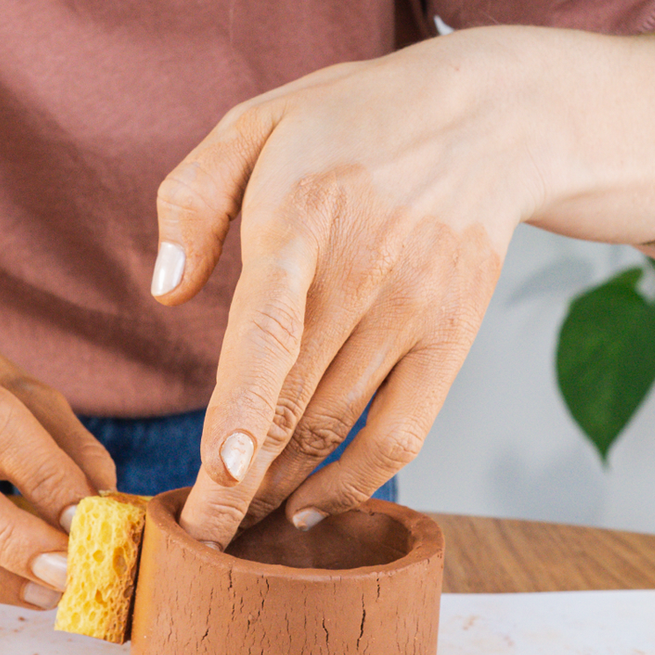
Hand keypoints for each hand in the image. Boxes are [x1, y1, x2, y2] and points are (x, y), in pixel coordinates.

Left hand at [153, 32, 536, 546]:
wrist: (490, 117)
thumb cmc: (349, 121)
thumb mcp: (255, 123)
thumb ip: (191, 201)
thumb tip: (164, 292)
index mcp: (300, 217)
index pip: (267, 332)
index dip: (243, 411)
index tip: (216, 475)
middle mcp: (361, 273)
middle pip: (294, 404)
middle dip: (239, 483)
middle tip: (197, 538)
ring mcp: (415, 312)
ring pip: (337, 428)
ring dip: (283, 486)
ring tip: (236, 526)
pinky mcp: (454, 338)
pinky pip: (403, 432)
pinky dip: (358, 482)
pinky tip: (311, 505)